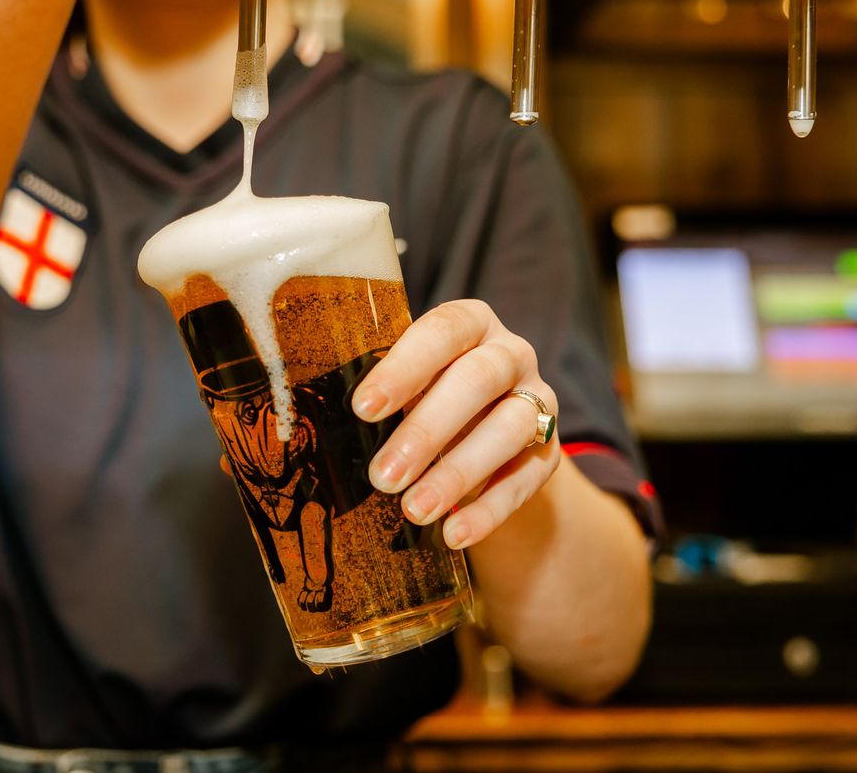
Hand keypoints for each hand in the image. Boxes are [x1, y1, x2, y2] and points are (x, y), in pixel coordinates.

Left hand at [353, 299, 560, 550]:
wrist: (484, 432)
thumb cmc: (427, 396)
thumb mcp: (407, 384)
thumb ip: (377, 394)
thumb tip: (307, 429)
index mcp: (470, 323)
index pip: (442, 331)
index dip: (404, 368)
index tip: (363, 409)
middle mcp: (511, 353)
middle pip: (477, 380)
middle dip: (427, 430)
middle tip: (383, 477)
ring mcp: (537, 400)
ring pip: (509, 429)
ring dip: (457, 473)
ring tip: (413, 510)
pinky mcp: (549, 451)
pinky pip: (526, 479)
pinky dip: (489, 510)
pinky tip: (454, 534)